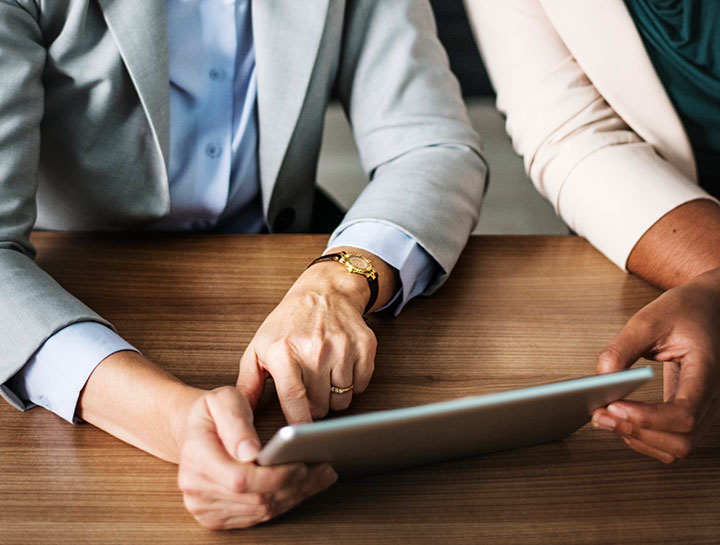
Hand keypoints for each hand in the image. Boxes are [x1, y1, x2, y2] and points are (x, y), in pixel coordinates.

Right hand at [177, 386, 336, 528]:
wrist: (192, 431)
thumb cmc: (211, 412)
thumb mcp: (223, 399)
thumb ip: (236, 421)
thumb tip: (250, 452)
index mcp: (196, 456)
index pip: (241, 479)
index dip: (276, 476)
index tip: (303, 465)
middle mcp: (195, 486)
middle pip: (255, 498)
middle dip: (295, 486)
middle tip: (325, 469)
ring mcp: (202, 505)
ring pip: (259, 510)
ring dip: (294, 496)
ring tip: (320, 476)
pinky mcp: (213, 516)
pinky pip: (254, 517)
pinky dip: (283, 503)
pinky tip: (302, 487)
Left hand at [237, 254, 379, 422]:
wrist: (324, 292)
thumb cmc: (288, 323)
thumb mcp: (259, 348)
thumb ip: (248, 383)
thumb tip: (240, 414)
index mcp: (284, 351)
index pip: (294, 401)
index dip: (298, 425)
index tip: (298, 436)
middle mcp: (315, 349)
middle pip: (321, 406)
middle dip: (314, 406)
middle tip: (308, 388)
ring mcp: (342, 347)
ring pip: (342, 400)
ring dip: (333, 396)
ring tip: (323, 376)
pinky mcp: (365, 346)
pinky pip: (361, 385)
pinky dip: (352, 383)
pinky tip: (340, 367)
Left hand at [591, 268, 719, 462]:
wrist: (706, 308)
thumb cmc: (683, 311)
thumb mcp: (647, 320)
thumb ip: (621, 349)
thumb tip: (601, 379)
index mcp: (707, 370)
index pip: (686, 412)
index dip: (648, 418)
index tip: (614, 406)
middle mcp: (714, 396)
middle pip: (683, 439)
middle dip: (637, 432)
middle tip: (600, 415)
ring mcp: (706, 408)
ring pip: (679, 447)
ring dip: (639, 440)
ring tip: (606, 419)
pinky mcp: (693, 411)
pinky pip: (674, 440)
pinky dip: (646, 439)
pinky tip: (622, 421)